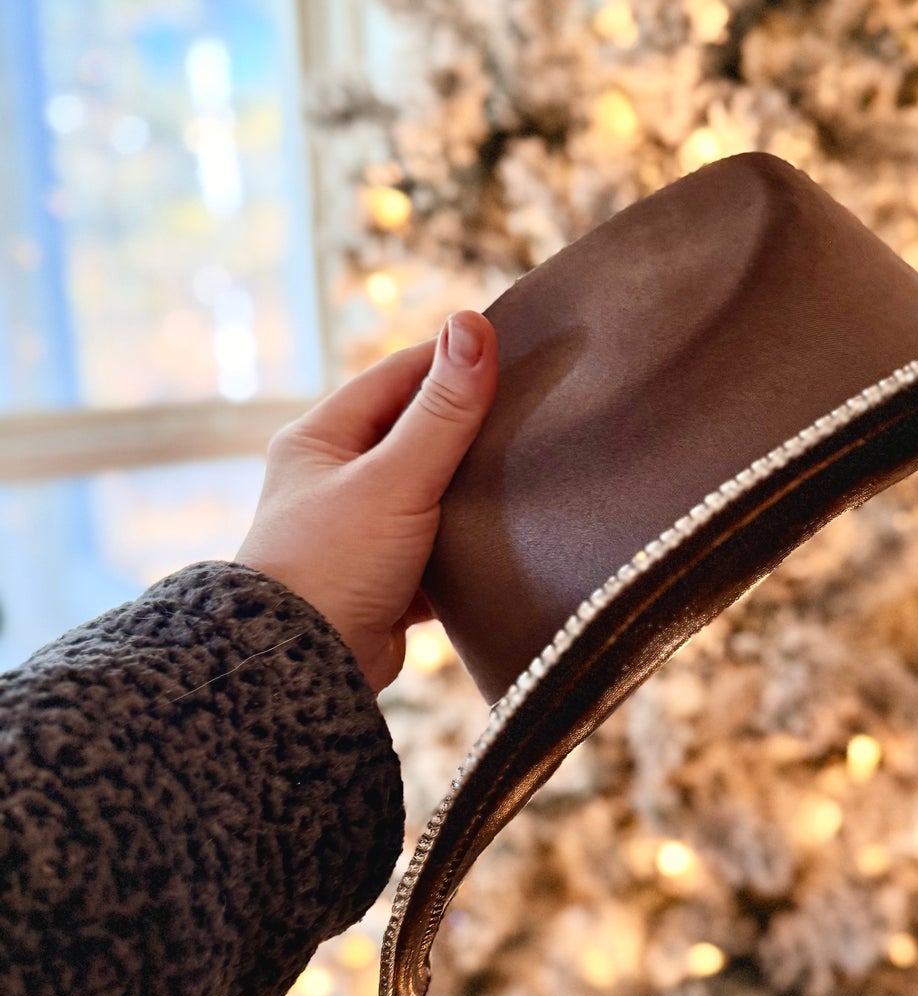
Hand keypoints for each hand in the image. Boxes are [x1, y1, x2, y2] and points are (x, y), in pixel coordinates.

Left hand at [237, 311, 497, 691]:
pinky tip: (510, 536)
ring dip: (474, 488)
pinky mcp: (388, 578)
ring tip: (530, 472)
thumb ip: (442, 410)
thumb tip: (472, 326)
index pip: (399, 376)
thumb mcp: (395, 479)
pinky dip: (471, 542)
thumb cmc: (334, 563)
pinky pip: (441, 546)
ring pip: (434, 491)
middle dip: (472, 427)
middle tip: (534, 414)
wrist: (306, 669)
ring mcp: (363, 529)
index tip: (514, 354)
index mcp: (322, 439)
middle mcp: (337, 478)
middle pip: (420, 433)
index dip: (454, 361)